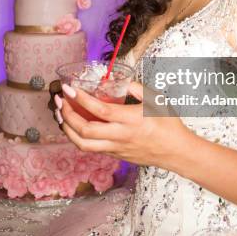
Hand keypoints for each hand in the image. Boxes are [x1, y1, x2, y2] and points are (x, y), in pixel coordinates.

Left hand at [57, 81, 191, 169]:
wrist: (176, 151)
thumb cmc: (169, 125)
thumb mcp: (156, 99)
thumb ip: (137, 88)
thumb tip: (120, 80)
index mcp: (131, 120)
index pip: (100, 110)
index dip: (81, 100)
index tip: (69, 89)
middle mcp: (120, 136)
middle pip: (85, 130)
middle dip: (67, 115)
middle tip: (60, 101)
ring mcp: (116, 148)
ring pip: (83, 144)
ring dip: (67, 130)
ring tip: (60, 116)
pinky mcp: (115, 155)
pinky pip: (91, 149)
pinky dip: (78, 138)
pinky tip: (74, 127)